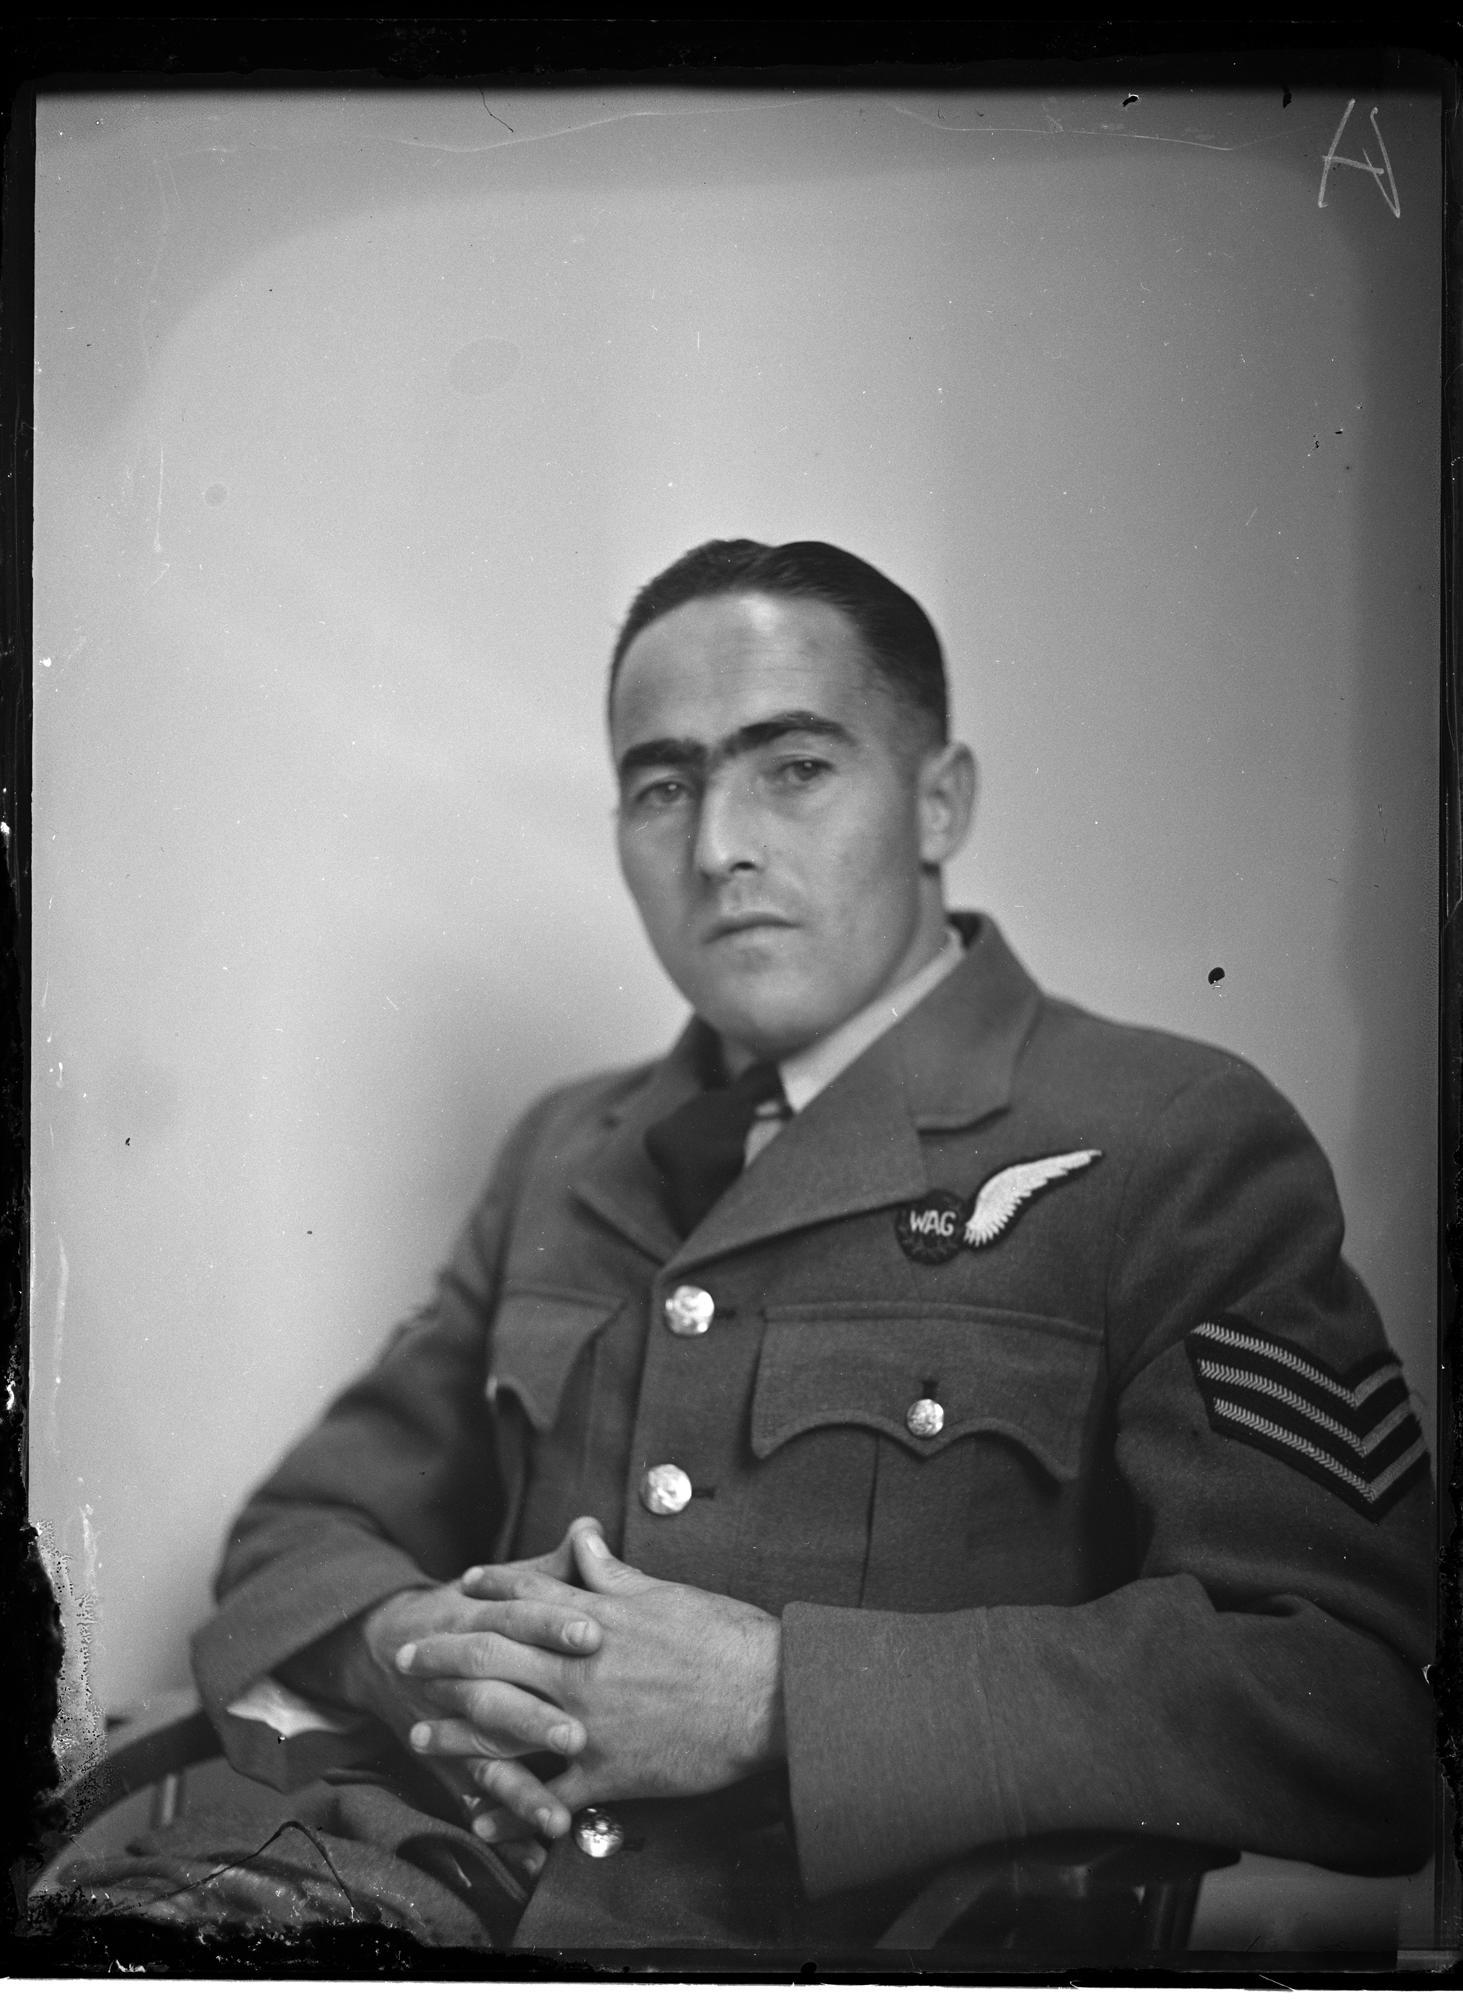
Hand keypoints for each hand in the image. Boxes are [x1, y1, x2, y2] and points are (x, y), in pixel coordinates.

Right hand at [289, 1519, 605, 1822]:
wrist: (382, 1644)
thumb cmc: (469, 1609)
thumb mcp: (505, 1585)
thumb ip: (551, 1566)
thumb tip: (590, 1527)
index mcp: (480, 1618)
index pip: (518, 1618)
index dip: (552, 1623)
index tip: (594, 1632)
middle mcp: (461, 1671)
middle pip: (496, 1690)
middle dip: (535, 1716)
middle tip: (580, 1738)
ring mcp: (451, 1721)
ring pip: (482, 1752)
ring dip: (518, 1785)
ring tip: (558, 1811)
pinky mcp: (451, 1760)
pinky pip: (475, 1794)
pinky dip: (505, 1823)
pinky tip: (536, 1848)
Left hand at [399, 1522, 784, 1841]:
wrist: (768, 1696)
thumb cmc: (724, 1637)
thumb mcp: (665, 1592)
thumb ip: (613, 1572)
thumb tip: (583, 1536)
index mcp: (594, 1618)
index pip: (527, 1594)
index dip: (490, 1586)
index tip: (462, 1585)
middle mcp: (579, 1668)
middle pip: (492, 1656)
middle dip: (443, 1654)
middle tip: (407, 1656)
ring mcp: (588, 1723)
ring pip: (502, 1727)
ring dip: (455, 1731)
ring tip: (419, 1735)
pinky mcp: (609, 1772)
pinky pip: (547, 1796)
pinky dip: (511, 1809)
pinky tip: (481, 1817)